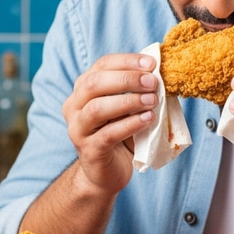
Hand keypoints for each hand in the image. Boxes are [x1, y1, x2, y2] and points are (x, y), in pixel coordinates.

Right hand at [62, 53, 157, 196]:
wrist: (107, 172)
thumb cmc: (120, 134)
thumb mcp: (128, 108)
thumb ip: (137, 90)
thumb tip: (160, 72)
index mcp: (83, 89)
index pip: (102, 65)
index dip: (127, 61)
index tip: (152, 63)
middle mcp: (74, 106)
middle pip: (95, 83)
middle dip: (127, 79)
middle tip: (153, 82)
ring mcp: (78, 129)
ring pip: (97, 108)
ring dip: (129, 102)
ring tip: (152, 101)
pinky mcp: (88, 150)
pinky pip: (108, 134)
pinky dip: (130, 124)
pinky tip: (148, 119)